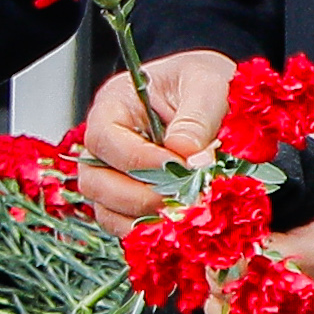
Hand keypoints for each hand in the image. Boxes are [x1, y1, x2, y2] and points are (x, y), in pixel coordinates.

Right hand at [77, 49, 231, 221]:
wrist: (219, 96)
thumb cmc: (205, 82)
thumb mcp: (208, 84)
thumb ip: (197, 117)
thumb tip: (187, 155)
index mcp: (114, 104)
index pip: (104, 138)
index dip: (137, 159)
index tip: (178, 167)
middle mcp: (107, 142)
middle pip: (94, 181)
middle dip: (137, 197)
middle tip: (179, 201)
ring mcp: (115, 174)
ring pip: (106, 209)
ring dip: (141, 220)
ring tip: (181, 216)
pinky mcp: (131, 200)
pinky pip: (125, 225)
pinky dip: (147, 231)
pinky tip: (176, 225)